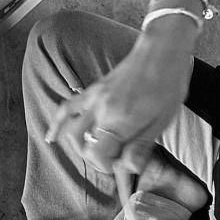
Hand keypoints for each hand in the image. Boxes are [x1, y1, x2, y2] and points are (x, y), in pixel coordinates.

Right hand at [45, 29, 194, 173]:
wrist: (162, 50)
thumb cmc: (168, 84)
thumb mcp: (161, 121)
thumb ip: (142, 147)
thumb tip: (131, 169)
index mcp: (119, 120)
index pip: (99, 156)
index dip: (109, 166)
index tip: (124, 164)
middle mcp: (101, 110)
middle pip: (84, 147)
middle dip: (96, 160)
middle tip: (114, 160)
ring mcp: (93, 98)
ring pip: (71, 131)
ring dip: (79, 147)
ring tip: (93, 153)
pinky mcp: (92, 90)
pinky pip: (66, 108)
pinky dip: (57, 124)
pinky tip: (52, 137)